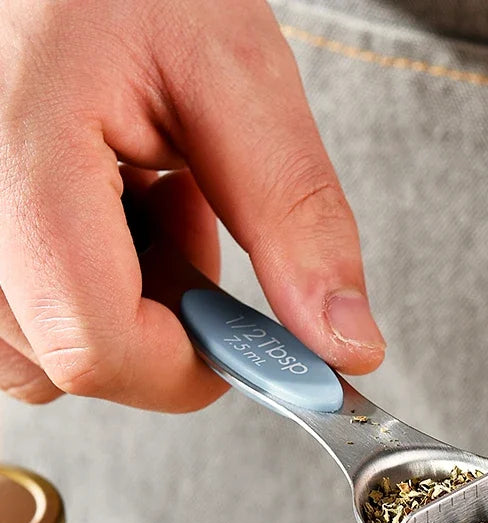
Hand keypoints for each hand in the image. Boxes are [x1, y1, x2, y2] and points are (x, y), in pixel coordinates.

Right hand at [0, 0, 383, 411]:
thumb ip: (294, 219)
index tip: (245, 342)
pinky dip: (73, 287)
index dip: (188, 368)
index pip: (94, 345)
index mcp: (20, 156)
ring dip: (115, 305)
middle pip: (65, 359)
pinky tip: (101, 207)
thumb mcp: (236, 76)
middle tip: (187, 218)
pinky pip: (10, 316)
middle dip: (157, 324)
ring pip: (34, 350)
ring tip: (140, 198)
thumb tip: (343, 346)